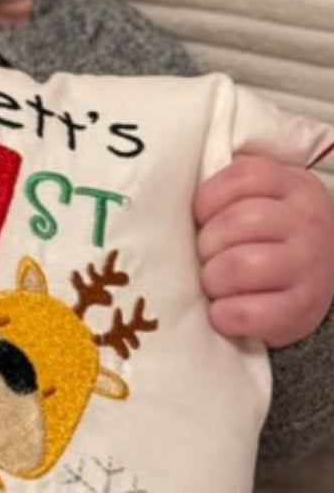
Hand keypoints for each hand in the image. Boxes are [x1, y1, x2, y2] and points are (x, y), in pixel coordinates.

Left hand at [194, 153, 333, 347]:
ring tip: (214, 284)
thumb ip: (231, 189)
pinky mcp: (302, 308)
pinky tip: (223, 311)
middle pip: (236, 222)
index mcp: (294, 186)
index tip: (202, 220)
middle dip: (206, 244)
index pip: (241, 178)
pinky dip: (223, 314)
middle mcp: (306, 221)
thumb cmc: (272, 236)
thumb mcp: (265, 198)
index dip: (207, 201)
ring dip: (213, 279)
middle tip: (206, 257)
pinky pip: (246, 312)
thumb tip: (174, 191)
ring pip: (238, 266)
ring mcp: (308, 266)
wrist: (320, 278)